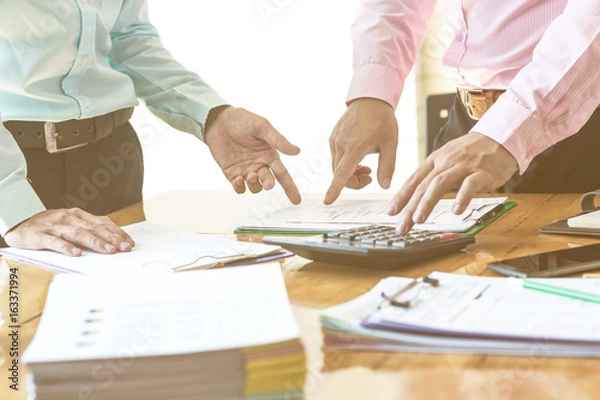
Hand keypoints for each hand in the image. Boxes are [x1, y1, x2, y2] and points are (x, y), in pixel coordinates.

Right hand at [3, 208, 134, 255]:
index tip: (130, 242)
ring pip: (78, 234)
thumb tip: (112, 240)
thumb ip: (88, 230)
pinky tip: (77, 254)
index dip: (117, 232)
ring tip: (108, 250)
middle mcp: (69, 218)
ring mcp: (54, 226)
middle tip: (125, 248)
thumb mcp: (71, 224)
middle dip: (112, 238)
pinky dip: (66, 247)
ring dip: (95, 242)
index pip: (102, 223)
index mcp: (78, 215)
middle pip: (93, 228)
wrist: (19, 222)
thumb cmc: (50, 226)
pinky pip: (55, 242)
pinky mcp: (40, 235)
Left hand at [204, 106, 300, 203]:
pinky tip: (238, 179)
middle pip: (269, 182)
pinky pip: (239, 188)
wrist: (218, 121)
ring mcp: (246, 170)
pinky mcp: (232, 174)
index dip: (290, 187)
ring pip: (255, 187)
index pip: (283, 174)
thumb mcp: (262, 126)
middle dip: (269, 184)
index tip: (297, 200)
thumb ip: (278, 140)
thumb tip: (297, 151)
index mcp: (270, 155)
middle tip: (268, 184)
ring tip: (250, 175)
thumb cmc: (242, 120)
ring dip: (255, 184)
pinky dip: (240, 187)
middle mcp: (260, 165)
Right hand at [325, 98, 397, 204]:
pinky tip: (358, 157)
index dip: (334, 189)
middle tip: (370, 176)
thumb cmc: (381, 119)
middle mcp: (341, 144)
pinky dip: (346, 164)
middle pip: (340, 175)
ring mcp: (335, 140)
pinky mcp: (333, 138)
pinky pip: (336, 158)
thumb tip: (384, 186)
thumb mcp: (390, 144)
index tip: (328, 201)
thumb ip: (387, 167)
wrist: (370, 99)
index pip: (342, 173)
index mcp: (355, 146)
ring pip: (337, 167)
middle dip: (354, 182)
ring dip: (350, 173)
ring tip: (367, 167)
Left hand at [387, 132, 518, 232]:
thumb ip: (433, 175)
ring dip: (427, 203)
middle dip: (410, 207)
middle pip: (423, 185)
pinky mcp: (482, 172)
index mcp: (435, 160)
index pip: (413, 180)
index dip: (401, 197)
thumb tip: (415, 196)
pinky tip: (456, 211)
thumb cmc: (472, 151)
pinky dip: (462, 197)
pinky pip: (470, 185)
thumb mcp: (447, 158)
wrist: (500, 136)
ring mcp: (463, 167)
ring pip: (440, 184)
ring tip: (419, 219)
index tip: (391, 212)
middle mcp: (446, 162)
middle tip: (402, 225)